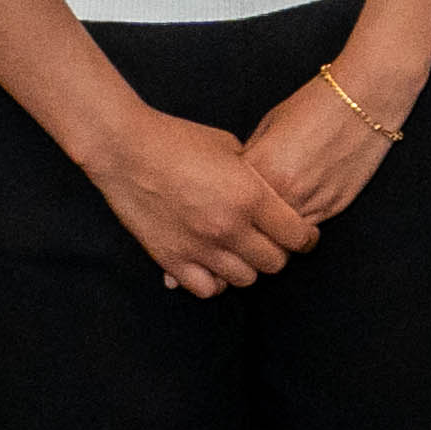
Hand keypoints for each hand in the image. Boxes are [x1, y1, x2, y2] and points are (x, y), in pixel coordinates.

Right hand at [81, 95, 319, 297]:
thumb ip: (256, 178)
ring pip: (244, 280)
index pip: (296, 236)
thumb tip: (272, 196)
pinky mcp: (170, 259)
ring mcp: (199, 247)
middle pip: (274, 263)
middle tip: (271, 242)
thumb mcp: (232, 149)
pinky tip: (214, 265)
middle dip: (278, 253)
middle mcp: (228, 227)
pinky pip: (206, 289)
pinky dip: (215, 281)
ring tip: (241, 253)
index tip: (303, 236)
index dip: (305, 238)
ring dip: (247, 267)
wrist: (125, 149)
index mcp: (250, 197)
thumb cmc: (179, 140)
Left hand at [243, 55, 402, 227]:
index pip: (230, 199)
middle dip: (248, 218)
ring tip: (269, 215)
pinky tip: (295, 209)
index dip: (226, 197)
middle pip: (253, 223)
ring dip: (273, 229)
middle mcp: (284, 191)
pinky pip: (305, 229)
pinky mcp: (334, 207)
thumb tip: (239, 181)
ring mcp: (311, 202)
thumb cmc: (316, 104)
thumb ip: (252, 158)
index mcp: (261, 167)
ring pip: (280, 235)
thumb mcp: (269, 124)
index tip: (227, 196)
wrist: (365, 99)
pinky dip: (297, 225)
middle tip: (244, 212)